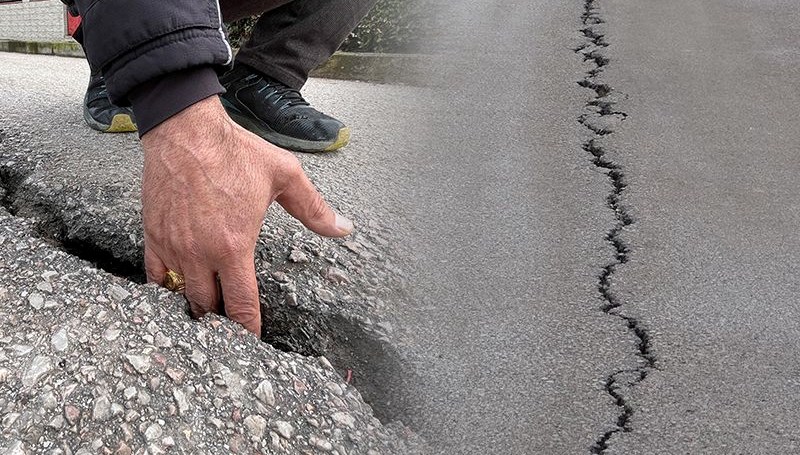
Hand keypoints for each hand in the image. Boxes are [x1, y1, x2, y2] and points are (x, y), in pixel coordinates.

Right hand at [140, 96, 352, 333]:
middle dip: (220, 324)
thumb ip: (314, 209)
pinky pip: (154, 277)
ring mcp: (174, 247)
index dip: (248, 331)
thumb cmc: (235, 153)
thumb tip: (344, 229)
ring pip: (181, 296)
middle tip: (229, 334)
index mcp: (235, 246)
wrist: (185, 131)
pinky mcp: (153, 236)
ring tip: (204, 319)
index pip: (241, 305)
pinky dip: (164, 289)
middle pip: (208, 307)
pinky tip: (174, 293)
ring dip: (194, 309)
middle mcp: (201, 254)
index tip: (252, 345)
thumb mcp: (285, 176)